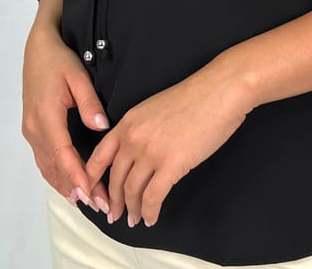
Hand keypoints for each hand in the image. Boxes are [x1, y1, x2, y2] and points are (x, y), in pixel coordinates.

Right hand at [21, 24, 111, 212]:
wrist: (37, 48)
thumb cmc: (59, 59)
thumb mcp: (78, 76)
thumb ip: (89, 102)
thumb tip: (102, 126)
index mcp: (46, 116)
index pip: (63, 154)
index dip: (77, 176)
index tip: (92, 194)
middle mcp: (34, 128)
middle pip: (55, 167)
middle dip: (77, 188)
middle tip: (101, 204)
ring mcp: (30, 130)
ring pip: (47, 167)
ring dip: (65, 185)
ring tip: (88, 201)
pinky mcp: (31, 129)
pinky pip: (43, 159)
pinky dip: (55, 175)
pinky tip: (68, 185)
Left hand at [83, 59, 251, 227]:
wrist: (219, 90)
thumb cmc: (195, 96)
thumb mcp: (155, 108)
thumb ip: (141, 130)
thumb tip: (139, 154)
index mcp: (128, 122)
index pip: (99, 156)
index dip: (93, 179)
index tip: (93, 194)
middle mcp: (133, 138)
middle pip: (115, 178)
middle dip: (113, 201)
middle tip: (114, 214)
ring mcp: (151, 152)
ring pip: (132, 191)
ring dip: (132, 210)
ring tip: (135, 220)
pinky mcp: (171, 165)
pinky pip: (153, 197)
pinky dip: (150, 212)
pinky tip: (152, 218)